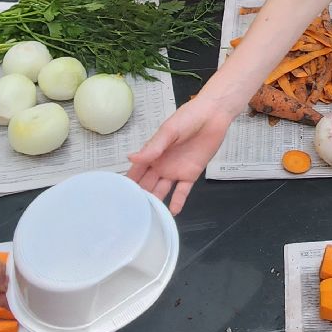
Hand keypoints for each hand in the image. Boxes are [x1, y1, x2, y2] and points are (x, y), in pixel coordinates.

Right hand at [127, 94, 237, 213]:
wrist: (213, 115)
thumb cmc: (188, 118)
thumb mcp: (168, 131)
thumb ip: (152, 147)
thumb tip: (130, 158)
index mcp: (153, 153)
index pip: (137, 171)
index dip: (128, 182)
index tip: (118, 197)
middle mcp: (162, 164)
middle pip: (148, 184)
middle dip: (140, 196)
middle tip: (130, 213)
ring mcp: (176, 170)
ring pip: (162, 190)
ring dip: (156, 201)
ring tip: (148, 217)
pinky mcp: (191, 174)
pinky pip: (182, 191)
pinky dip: (177, 201)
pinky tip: (172, 213)